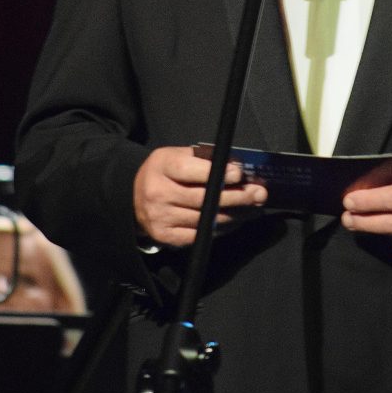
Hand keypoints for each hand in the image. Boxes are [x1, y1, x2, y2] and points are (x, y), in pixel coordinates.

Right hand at [134, 146, 266, 247]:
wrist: (133, 198)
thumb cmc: (164, 173)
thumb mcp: (176, 156)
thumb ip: (203, 159)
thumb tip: (237, 166)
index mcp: (161, 167)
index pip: (190, 171)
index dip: (217, 173)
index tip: (239, 174)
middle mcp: (158, 193)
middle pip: (203, 198)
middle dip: (236, 197)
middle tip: (258, 194)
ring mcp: (161, 218)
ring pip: (205, 219)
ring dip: (234, 214)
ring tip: (253, 208)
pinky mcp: (166, 237)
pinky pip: (200, 235)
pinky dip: (221, 228)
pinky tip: (235, 221)